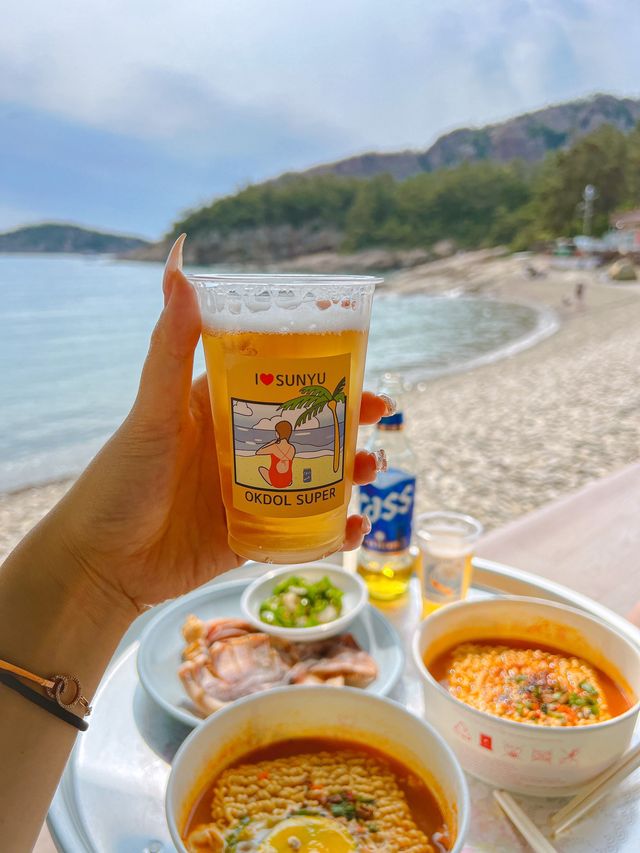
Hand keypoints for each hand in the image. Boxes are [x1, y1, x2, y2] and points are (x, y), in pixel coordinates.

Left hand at [48, 236, 388, 615]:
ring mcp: (248, 492)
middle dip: (348, 422)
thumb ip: (171, 345)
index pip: (280, 379)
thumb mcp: (154, 412)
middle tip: (380, 419)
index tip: (360, 367)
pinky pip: (304, 529)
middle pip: (308, 427)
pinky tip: (354, 529)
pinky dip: (334, 531)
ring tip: (370, 471)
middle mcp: (238, 446)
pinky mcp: (251, 535)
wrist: (100, 565)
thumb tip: (179, 264)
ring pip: (315, 476)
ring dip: (349, 471)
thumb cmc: (120, 481)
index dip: (323, 371)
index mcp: (218, 407)